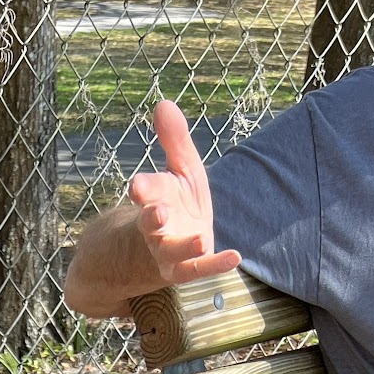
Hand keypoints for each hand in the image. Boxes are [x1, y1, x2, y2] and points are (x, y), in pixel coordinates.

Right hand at [127, 99, 241, 286]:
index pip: (147, 191)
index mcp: (153, 199)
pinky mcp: (185, 269)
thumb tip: (163, 103)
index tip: (138, 186)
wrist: (169, 246)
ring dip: (183, 247)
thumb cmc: (177, 201)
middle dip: (152, 218)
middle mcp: (156, 228)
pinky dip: (215, 265)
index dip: (144, 188)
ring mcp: (168, 252)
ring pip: (171, 251)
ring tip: (200, 240)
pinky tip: (234, 257)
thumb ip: (174, 141)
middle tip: (158, 212)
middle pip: (150, 223)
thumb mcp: (180, 169)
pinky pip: (198, 270)